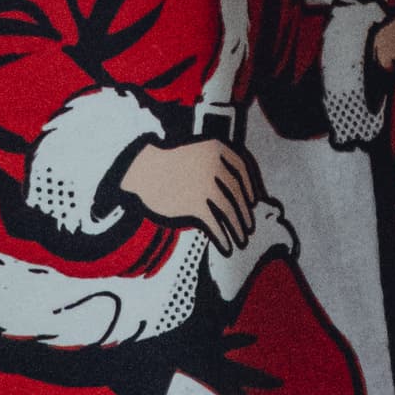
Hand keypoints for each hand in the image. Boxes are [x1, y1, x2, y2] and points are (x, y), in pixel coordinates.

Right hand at [118, 133, 262, 250]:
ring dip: (238, 229)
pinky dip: (223, 238)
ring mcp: (206, 185)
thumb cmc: (166, 163)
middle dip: (245, 214)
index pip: (241, 169)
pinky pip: (215, 224)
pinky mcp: (195, 204)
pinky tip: (226, 247)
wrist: (140, 171)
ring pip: (229, 211)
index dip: (249, 187)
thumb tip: (235, 194)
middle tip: (249, 227)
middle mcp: (214, 166)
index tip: (254, 201)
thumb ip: (213, 166)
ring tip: (242, 241)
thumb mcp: (194, 153)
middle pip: (237, 193)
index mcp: (215, 148)